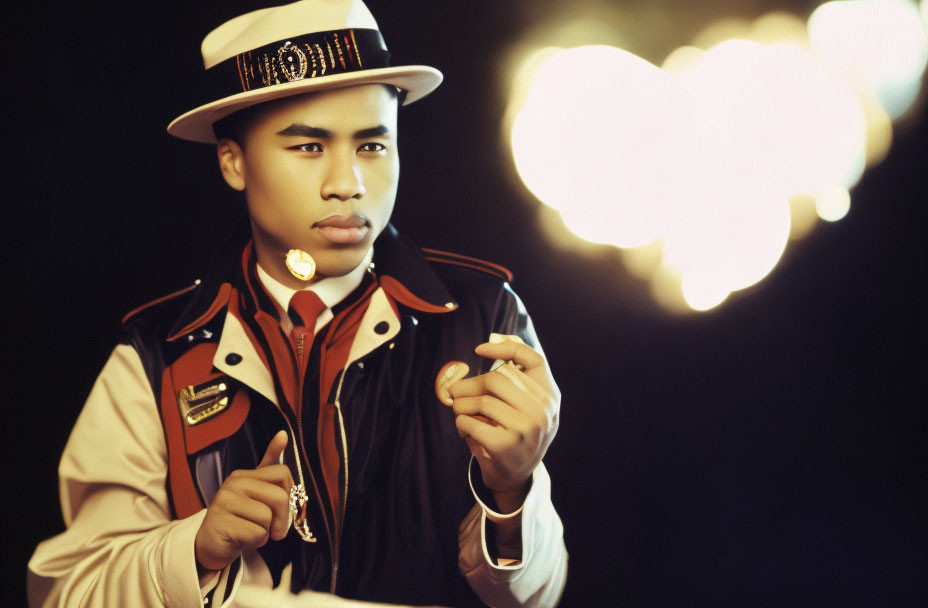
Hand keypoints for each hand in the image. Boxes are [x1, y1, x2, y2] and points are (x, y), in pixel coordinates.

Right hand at [194, 430, 293, 571]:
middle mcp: (233, 485)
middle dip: (282, 519)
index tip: (281, 507)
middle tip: (273, 528)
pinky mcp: (222, 524)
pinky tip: (242, 540)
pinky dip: (256, 542)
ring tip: (250, 531)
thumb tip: (283, 434)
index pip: (282, 473)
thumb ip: (269, 465)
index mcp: (243, 476)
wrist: (211, 545)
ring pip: (268, 518)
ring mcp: (224, 503)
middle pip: (279, 497)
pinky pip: (256, 534)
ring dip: (265, 532)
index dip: (289, 494)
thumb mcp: (256, 492)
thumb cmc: (239, 519)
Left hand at [446, 340, 559, 508]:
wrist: (516, 476)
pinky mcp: (505, 445)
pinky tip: (464, 429)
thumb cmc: (515, 431)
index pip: (533, 359)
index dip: (505, 347)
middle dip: (469, 384)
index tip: (478, 349)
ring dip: (461, 405)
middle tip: (455, 392)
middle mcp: (543, 410)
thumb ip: (516, 376)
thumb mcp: (527, 404)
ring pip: (480, 400)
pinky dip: (460, 423)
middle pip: (497, 378)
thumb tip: (492, 340)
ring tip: (460, 411)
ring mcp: (526, 428)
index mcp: (550, 395)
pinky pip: (470, 421)